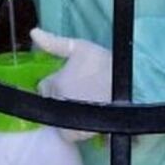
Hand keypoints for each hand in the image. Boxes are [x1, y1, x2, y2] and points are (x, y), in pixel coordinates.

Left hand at [31, 28, 111, 142]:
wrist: (132, 83)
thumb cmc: (105, 63)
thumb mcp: (79, 47)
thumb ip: (54, 43)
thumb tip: (33, 32)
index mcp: (56, 83)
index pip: (44, 87)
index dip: (55, 82)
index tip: (69, 79)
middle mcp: (59, 103)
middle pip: (51, 103)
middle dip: (61, 98)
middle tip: (80, 90)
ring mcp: (70, 119)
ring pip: (60, 120)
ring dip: (68, 113)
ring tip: (86, 103)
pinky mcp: (82, 132)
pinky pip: (72, 133)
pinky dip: (78, 127)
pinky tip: (90, 116)